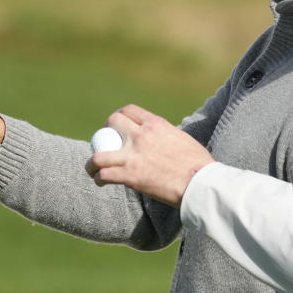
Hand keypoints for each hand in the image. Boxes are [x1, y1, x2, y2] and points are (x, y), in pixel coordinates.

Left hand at [85, 104, 213, 206]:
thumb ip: (166, 135)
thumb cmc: (198, 164)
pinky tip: (101, 182)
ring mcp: (133, 156)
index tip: (118, 126)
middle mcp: (141, 135)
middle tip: (105, 144)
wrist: (199, 182)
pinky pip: (104, 175)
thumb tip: (163, 139)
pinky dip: (99, 179)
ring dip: (92, 162)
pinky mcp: (130, 176)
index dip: (120, 116)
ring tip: (92, 168)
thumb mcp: (181, 138)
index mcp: (156, 124)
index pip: (129, 110)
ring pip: (99, 155)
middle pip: (111, 124)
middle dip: (104, 133)